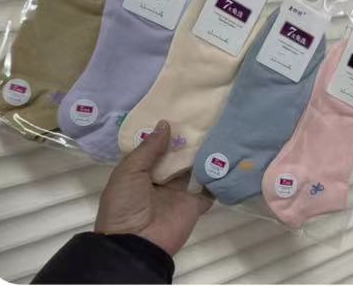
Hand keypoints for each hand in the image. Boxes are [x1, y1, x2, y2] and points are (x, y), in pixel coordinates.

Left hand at [95, 119, 212, 257]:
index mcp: (141, 168)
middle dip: (188, 140)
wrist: (135, 243)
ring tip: (219, 130)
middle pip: (177, 155)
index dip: (166, 130)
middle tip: (205, 116)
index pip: (156, 145)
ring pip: (194, 168)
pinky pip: (208, 190)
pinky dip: (217, 178)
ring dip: (203, 154)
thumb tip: (165, 124)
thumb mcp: (130, 170)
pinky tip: (228, 160)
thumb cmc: (124, 203)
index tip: (179, 110)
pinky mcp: (194, 205)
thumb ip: (149, 148)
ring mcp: (179, 191)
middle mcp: (161, 177)